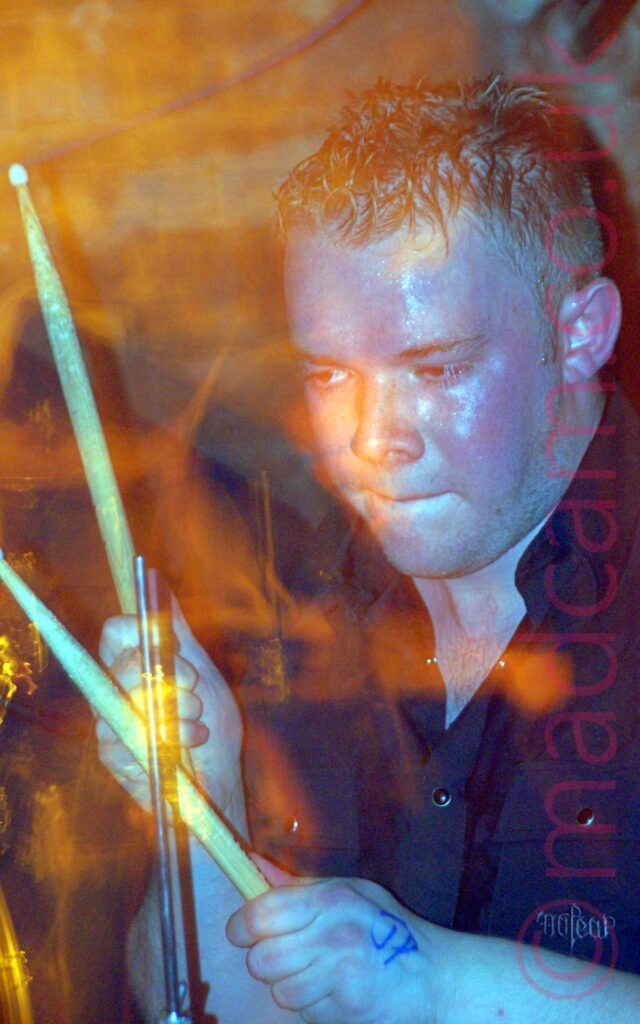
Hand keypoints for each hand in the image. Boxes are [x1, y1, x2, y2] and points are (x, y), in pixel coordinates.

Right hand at [96, 599, 244, 824]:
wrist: (216, 781)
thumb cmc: (212, 727)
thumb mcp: (205, 673)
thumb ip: (179, 633)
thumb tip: (159, 582)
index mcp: (136, 664)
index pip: (116, 632)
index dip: (142, 637)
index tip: (181, 662)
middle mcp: (117, 689)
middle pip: (121, 666)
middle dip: (166, 683)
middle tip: (193, 700)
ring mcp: (110, 721)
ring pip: (125, 703)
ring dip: (171, 717)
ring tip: (196, 730)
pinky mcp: (111, 754)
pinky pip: (124, 739)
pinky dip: (163, 745)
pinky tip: (182, 752)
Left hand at [226, 859, 434, 1023]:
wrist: (434, 977)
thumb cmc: (385, 928)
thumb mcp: (347, 891)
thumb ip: (297, 886)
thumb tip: (252, 864)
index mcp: (331, 898)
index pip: (259, 915)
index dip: (241, 928)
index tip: (243, 933)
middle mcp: (334, 933)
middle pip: (261, 959)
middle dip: (266, 962)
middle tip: (287, 956)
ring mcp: (341, 973)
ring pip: (278, 991)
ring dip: (291, 987)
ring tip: (316, 975)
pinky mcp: (346, 1008)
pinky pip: (304, 1012)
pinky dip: (312, 1007)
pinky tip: (333, 992)